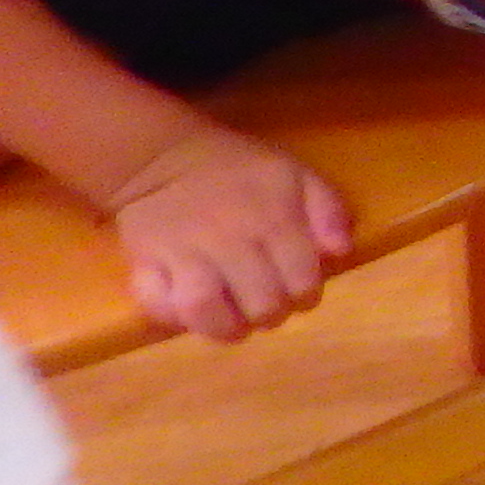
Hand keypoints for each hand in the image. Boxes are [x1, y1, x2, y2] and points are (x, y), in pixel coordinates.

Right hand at [108, 120, 351, 341]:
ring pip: (202, 308)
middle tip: (265, 309)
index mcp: (274, 220)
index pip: (302, 281)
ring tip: (232, 324)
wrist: (162, 156)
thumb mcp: (295, 175)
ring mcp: (183, 252)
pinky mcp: (144, 261)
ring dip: (223, 328)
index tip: (299, 293)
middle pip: (259, 303)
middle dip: (270, 316)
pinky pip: (155, 301)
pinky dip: (171, 316)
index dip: (306, 296)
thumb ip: (327, 211)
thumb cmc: (238, 170)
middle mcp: (229, 239)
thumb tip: (340, 253)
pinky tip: (188, 312)